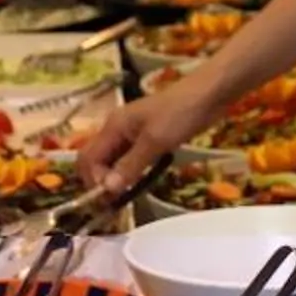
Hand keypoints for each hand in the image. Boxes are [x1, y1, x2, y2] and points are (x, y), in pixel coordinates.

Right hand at [72, 83, 213, 197]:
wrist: (208, 95)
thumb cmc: (180, 114)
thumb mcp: (154, 141)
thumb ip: (130, 165)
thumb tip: (107, 189)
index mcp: (112, 126)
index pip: (88, 158)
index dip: (94, 180)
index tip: (110, 198)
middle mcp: (116, 129)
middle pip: (96, 160)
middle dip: (99, 181)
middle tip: (114, 201)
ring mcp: (131, 133)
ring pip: (112, 160)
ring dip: (114, 178)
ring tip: (124, 197)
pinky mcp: (146, 138)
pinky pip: (128, 158)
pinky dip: (128, 172)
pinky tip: (138, 182)